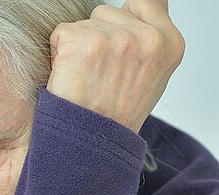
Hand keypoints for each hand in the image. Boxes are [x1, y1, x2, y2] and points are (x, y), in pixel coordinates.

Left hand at [47, 0, 184, 133]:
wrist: (91, 146)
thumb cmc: (113, 118)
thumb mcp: (148, 77)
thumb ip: (147, 41)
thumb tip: (136, 7)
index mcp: (169, 43)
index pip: (143, 2)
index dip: (120, 25)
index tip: (112, 52)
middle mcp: (147, 37)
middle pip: (106, 13)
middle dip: (96, 38)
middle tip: (96, 77)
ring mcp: (115, 38)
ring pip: (83, 24)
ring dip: (77, 48)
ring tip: (84, 81)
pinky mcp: (83, 42)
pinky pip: (61, 34)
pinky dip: (58, 55)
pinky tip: (69, 79)